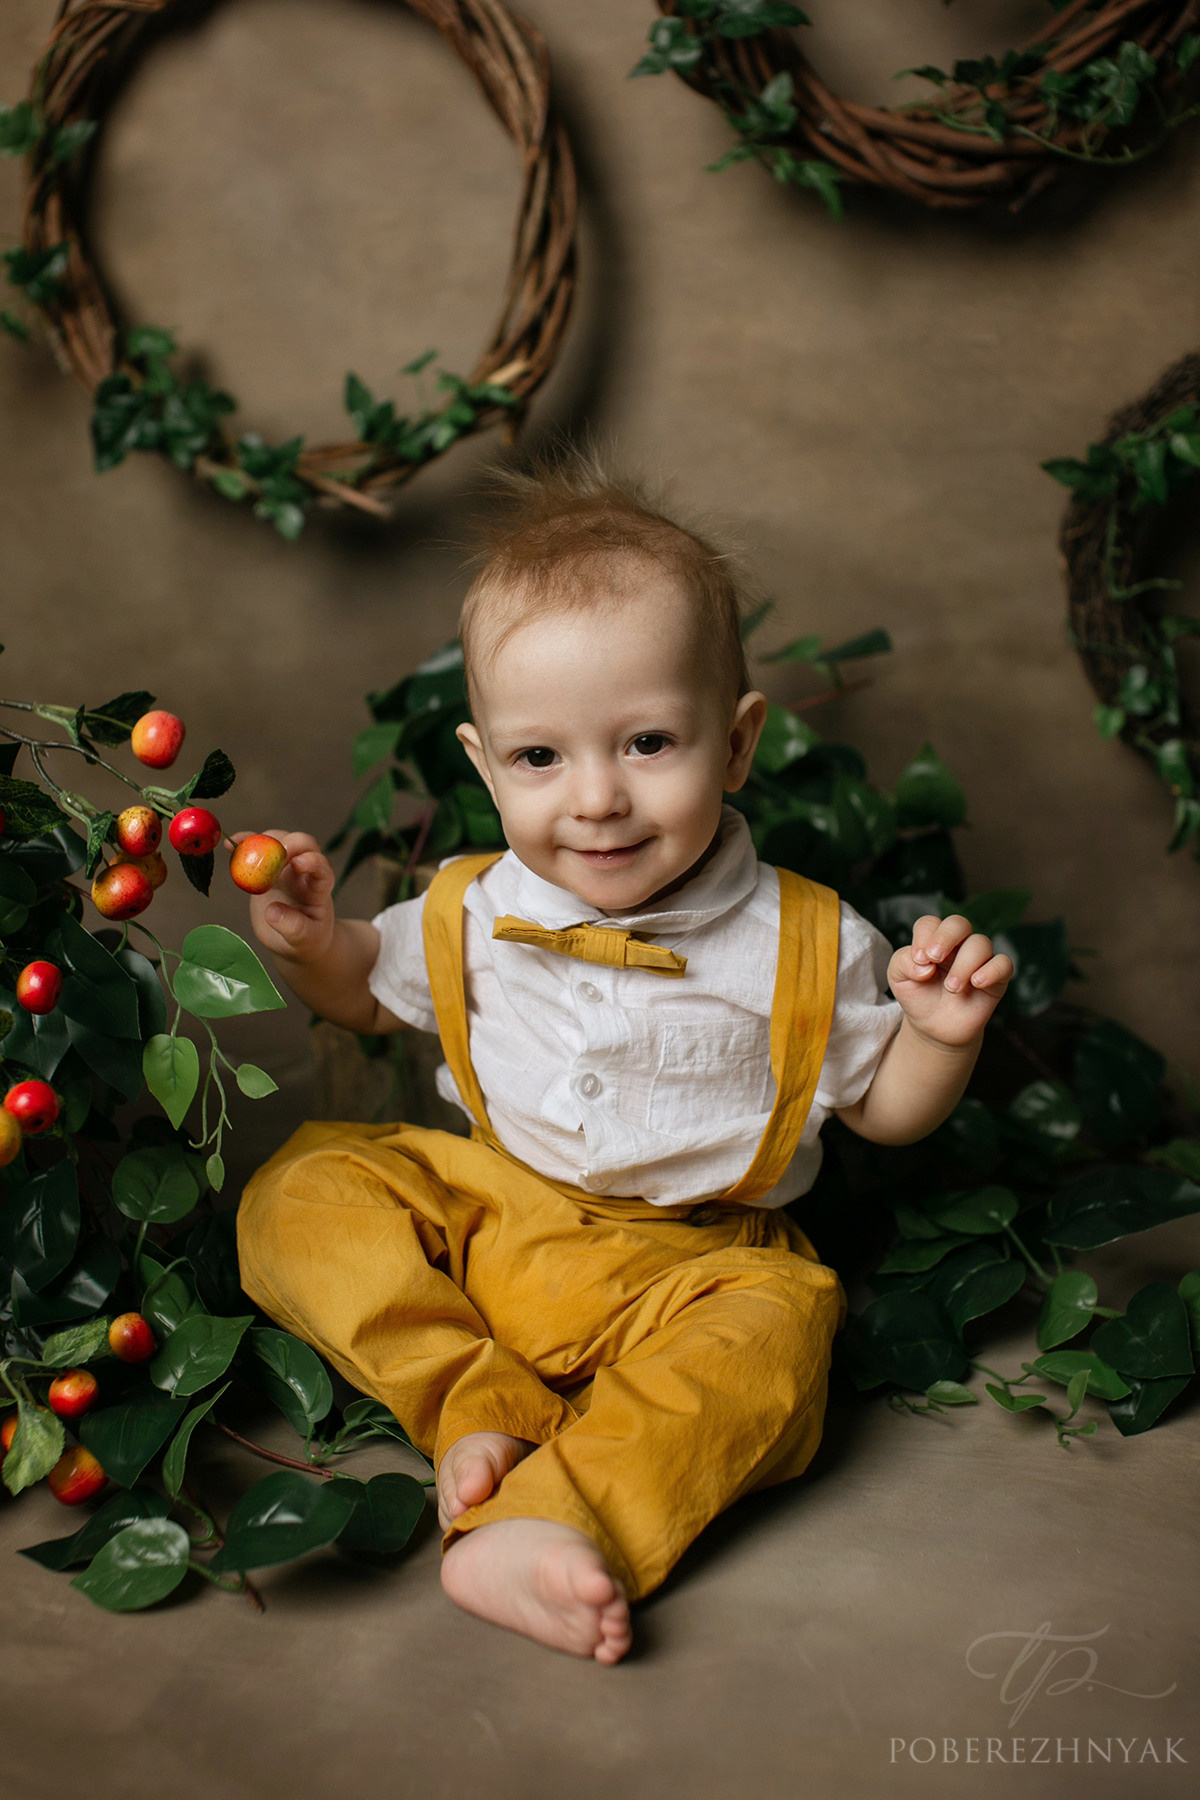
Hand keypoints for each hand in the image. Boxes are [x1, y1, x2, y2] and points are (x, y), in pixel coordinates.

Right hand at [229, 830, 335, 964]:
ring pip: (278, 841)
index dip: (313, 861)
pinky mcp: (265, 871)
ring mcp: (284, 868)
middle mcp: (304, 872)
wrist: (295, 940)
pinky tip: (230, 846)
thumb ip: (293, 927)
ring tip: (242, 849)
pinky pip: (256, 852)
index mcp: (319, 888)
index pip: (322, 868)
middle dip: (289, 842)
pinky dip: (243, 845)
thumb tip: (272, 912)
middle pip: (303, 844)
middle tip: (270, 853)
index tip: (298, 862)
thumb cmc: (306, 940)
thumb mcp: (304, 940)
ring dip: (263, 840)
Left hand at [887, 914, 1012, 1048]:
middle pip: (958, 923)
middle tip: (934, 958)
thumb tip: (924, 965)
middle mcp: (957, 945)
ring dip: (963, 964)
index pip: (930, 923)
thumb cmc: (918, 996)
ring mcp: (978, 960)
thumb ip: (902, 963)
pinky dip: (992, 970)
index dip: (923, 936)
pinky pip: (1004, 963)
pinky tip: (977, 982)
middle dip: (945, 937)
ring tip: (951, 988)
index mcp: (932, 940)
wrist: (933, 1028)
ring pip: (980, 943)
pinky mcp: (996, 978)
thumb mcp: (898, 979)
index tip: (918, 959)